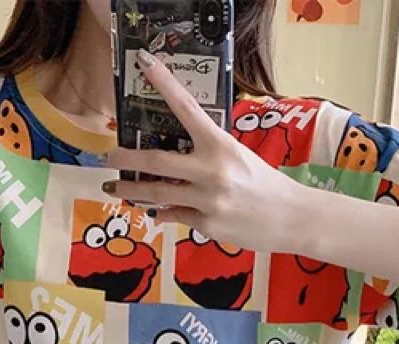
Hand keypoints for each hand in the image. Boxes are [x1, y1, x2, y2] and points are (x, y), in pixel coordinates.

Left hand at [101, 49, 309, 252]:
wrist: (290, 216)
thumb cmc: (264, 183)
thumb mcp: (238, 156)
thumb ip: (207, 153)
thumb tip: (173, 158)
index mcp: (220, 144)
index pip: (187, 108)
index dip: (164, 84)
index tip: (145, 64)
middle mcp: (211, 170)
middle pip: (156, 161)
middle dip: (126, 158)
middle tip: (108, 156)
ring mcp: (208, 199)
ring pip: (157, 194)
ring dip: (131, 191)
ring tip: (116, 189)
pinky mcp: (207, 224)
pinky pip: (175, 215)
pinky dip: (164, 212)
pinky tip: (158, 211)